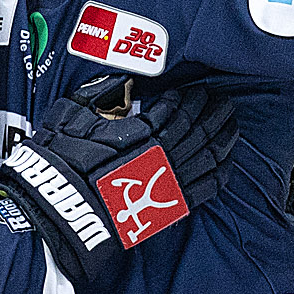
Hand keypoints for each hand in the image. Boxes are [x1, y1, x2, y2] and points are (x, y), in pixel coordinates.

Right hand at [0, 77, 237, 288]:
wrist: (63, 212)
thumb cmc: (62, 162)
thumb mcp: (70, 114)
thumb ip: (97, 94)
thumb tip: (119, 81)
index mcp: (142, 130)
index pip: (178, 107)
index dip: (191, 96)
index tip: (197, 89)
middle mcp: (163, 154)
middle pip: (200, 127)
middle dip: (214, 111)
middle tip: (223, 99)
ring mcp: (170, 181)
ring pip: (210, 154)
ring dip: (224, 136)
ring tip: (231, 123)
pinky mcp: (172, 207)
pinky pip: (207, 186)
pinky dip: (221, 171)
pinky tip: (226, 161)